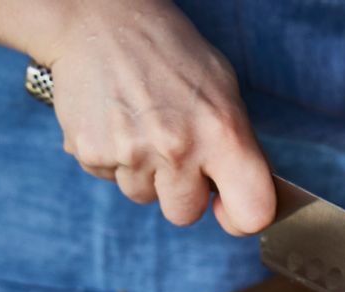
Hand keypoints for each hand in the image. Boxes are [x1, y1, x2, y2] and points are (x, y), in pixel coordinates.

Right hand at [42, 0, 274, 234]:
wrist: (99, 16)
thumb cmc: (172, 55)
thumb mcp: (224, 92)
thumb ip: (239, 148)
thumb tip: (249, 195)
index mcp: (223, 134)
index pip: (252, 213)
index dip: (243, 219)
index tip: (229, 208)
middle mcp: (178, 149)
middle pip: (185, 216)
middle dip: (182, 192)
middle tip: (175, 150)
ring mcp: (131, 154)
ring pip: (145, 198)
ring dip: (146, 174)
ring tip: (143, 127)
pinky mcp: (91, 153)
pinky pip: (112, 180)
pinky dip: (115, 159)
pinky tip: (118, 123)